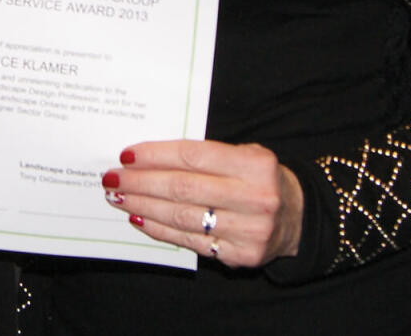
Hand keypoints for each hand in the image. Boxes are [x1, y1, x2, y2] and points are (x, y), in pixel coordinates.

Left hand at [100, 139, 303, 266]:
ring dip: (144, 207)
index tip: (127, 155)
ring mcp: (249, 230)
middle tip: (113, 178)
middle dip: (142, 183)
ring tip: (120, 197)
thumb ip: (205, 155)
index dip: (156, 155)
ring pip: (183, 217)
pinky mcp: (241, 255)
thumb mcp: (244, 155)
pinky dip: (161, 229)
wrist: (298, 217)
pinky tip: (141, 219)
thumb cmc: (259, 179)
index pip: (194, 156)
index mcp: (255, 164)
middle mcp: (255, 197)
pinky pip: (190, 241)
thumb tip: (148, 157)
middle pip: (184, 188)